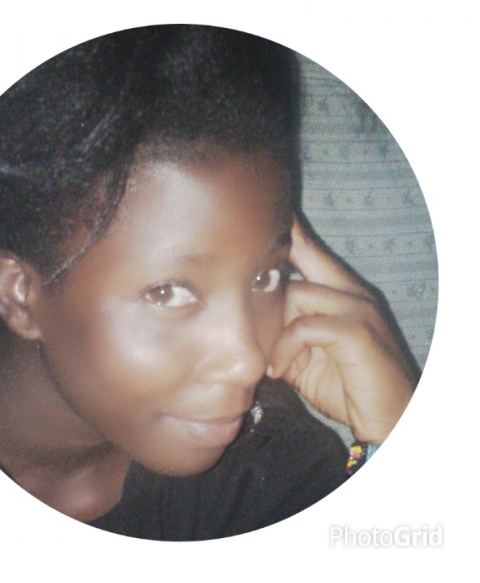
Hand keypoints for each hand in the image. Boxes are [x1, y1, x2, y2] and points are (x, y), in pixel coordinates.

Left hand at [267, 216, 416, 443]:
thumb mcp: (305, 357)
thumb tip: (253, 324)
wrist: (388, 420)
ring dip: (275, 329)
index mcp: (343, 294)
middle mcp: (353, 292)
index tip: (267, 213)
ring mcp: (357, 308)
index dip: (289, 233)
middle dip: (277, 247)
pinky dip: (286, 349)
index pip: (311, 252)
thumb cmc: (344, 387)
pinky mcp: (356, 330)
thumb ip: (285, 333)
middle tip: (245, 245)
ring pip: (296, 294)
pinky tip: (281, 370)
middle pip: (306, 253)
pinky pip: (303, 326)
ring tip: (273, 361)